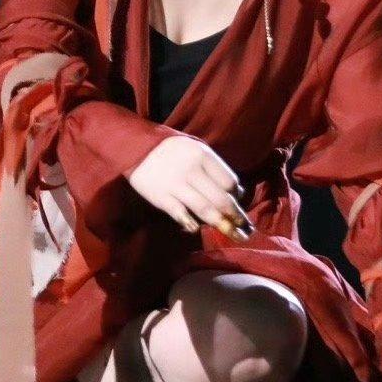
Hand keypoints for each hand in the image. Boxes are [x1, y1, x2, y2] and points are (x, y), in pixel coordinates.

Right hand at [125, 137, 252, 239]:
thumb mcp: (195, 149)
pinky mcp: (161, 197)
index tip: (237, 203)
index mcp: (202, 155)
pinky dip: (191, 224)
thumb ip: (214, 168)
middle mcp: (191, 170)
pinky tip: (196, 228)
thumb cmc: (172, 151)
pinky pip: (181, 214)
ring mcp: (176, 184)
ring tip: (232, 234)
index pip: (229, 181)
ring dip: (221, 225)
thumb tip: (236, 193)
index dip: (237, 196)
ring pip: (205, 209)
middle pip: (220, 199)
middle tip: (244, 229)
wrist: (136, 147)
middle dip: (236, 216)